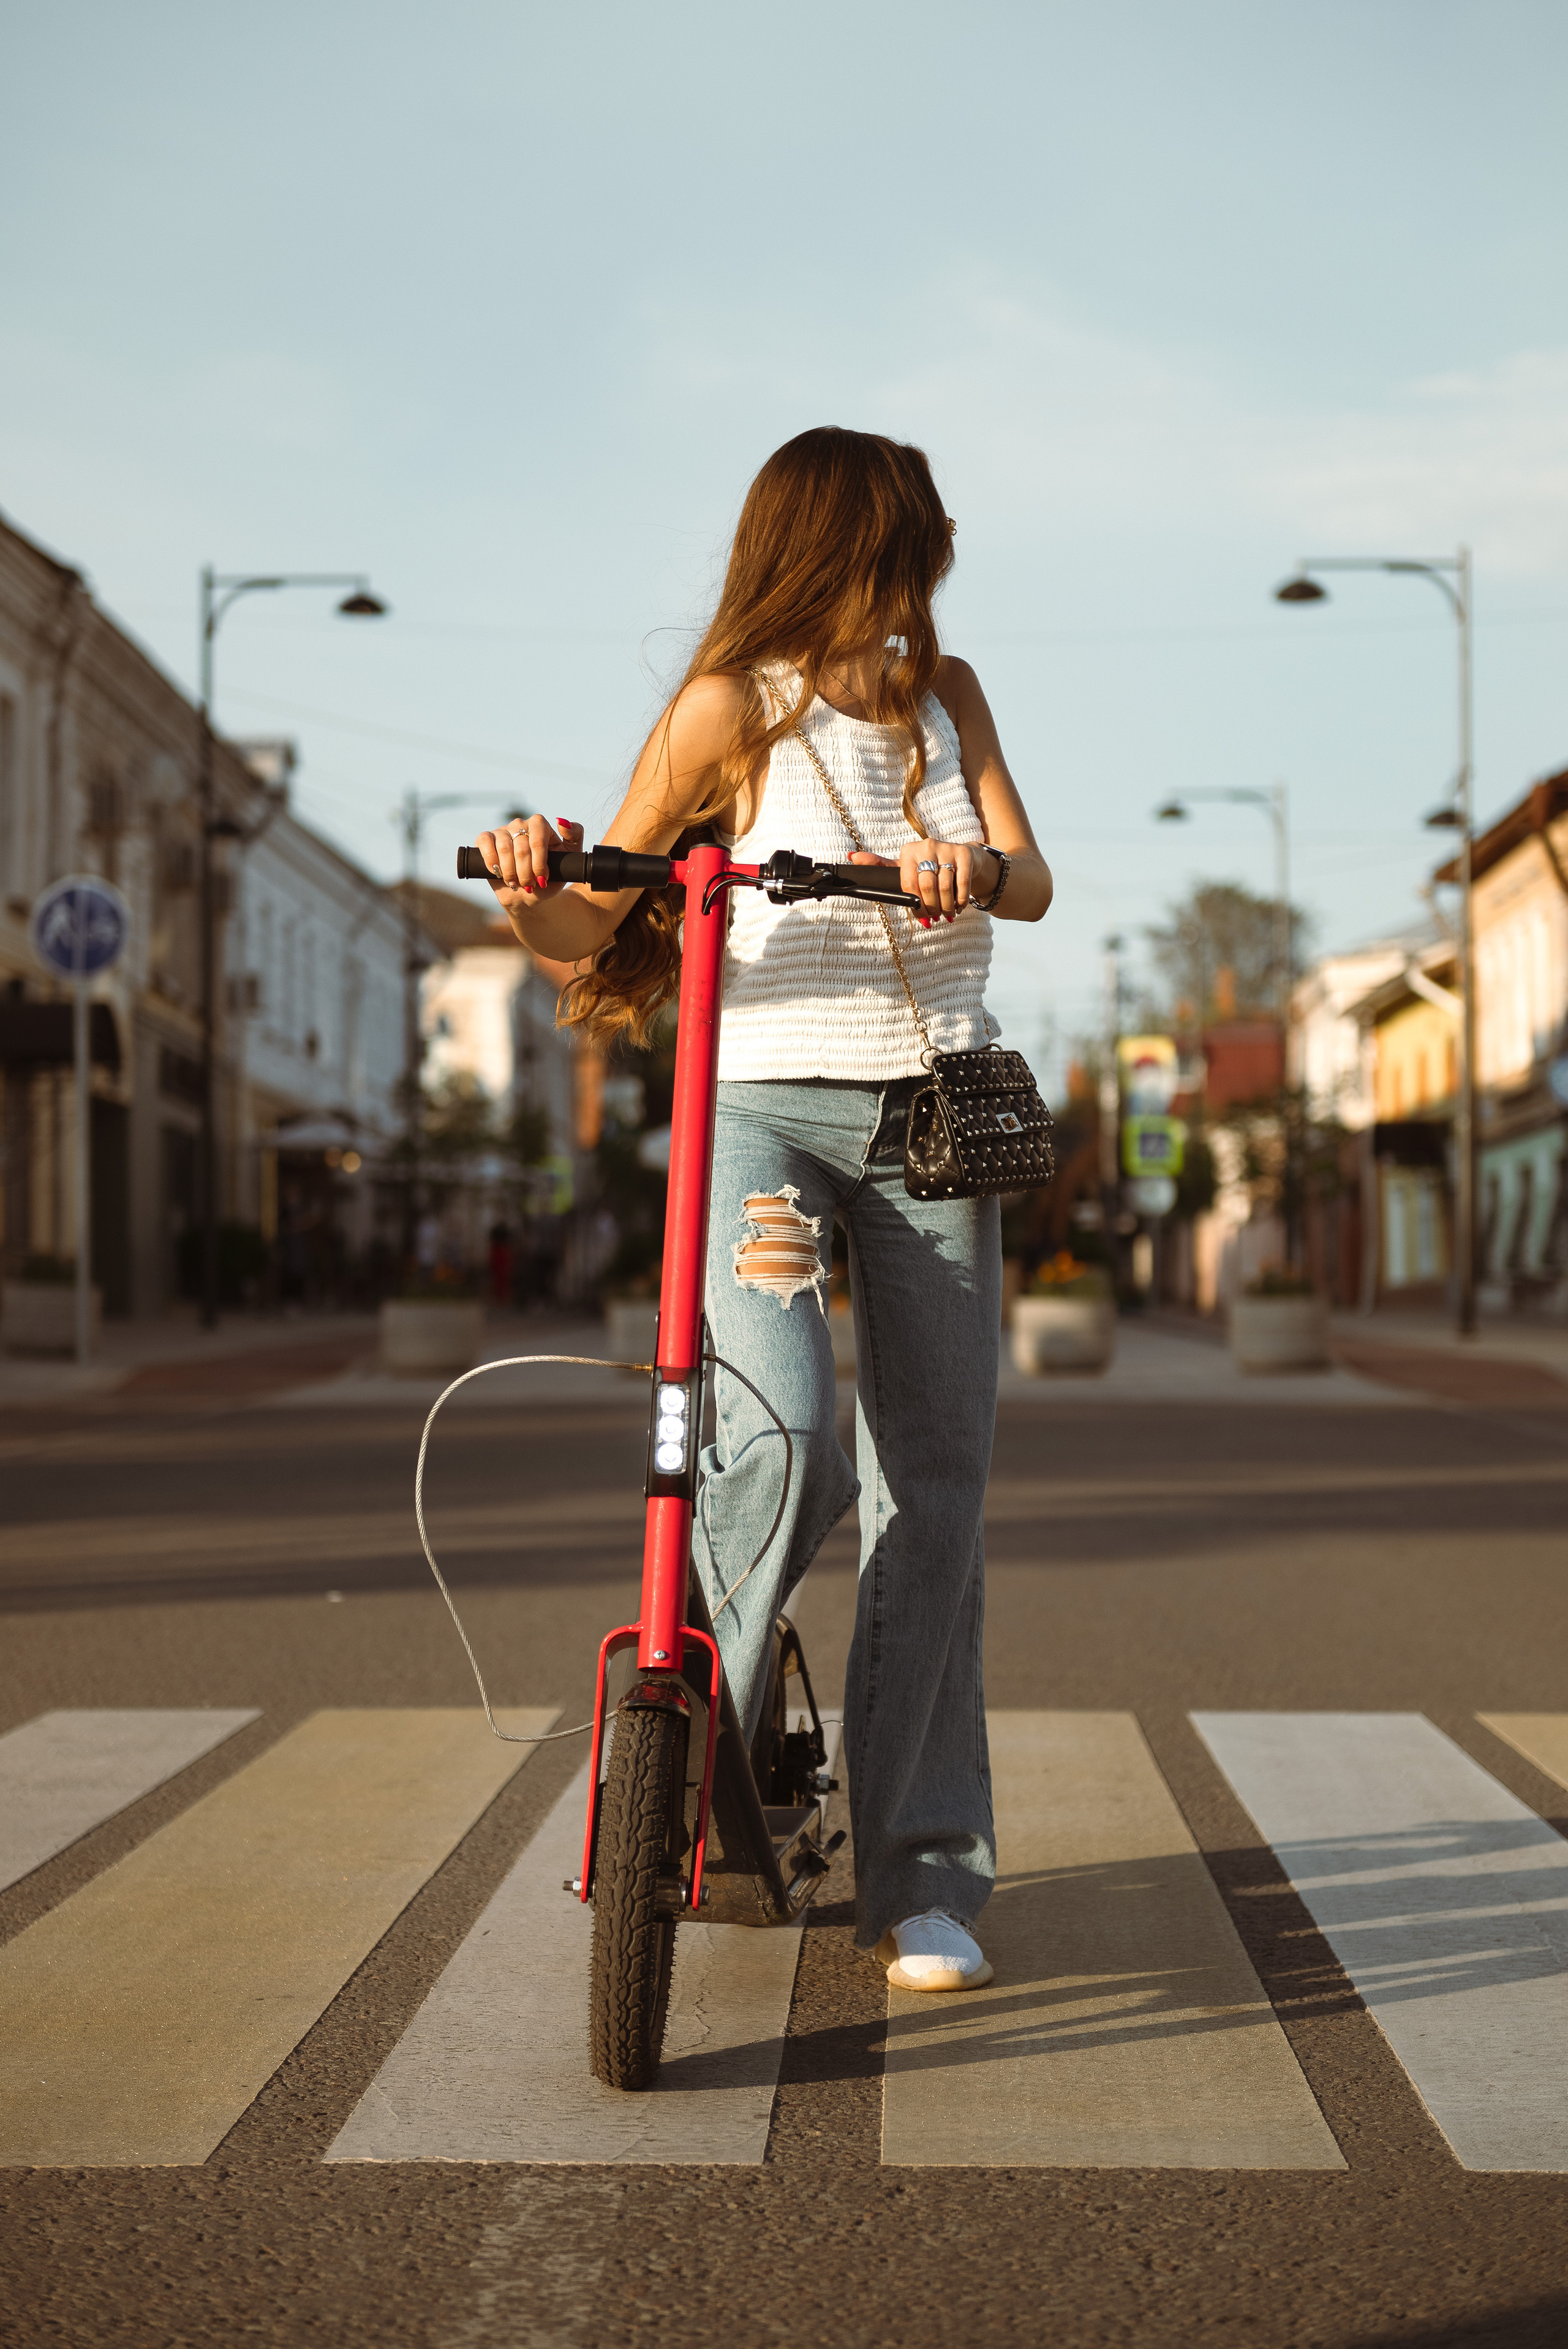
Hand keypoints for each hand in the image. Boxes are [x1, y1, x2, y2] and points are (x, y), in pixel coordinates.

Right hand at [472, 814, 582, 913]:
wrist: (530, 894)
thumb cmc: (551, 876)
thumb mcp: (570, 858)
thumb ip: (574, 836)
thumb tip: (561, 821)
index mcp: (539, 825)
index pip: (537, 840)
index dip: (539, 863)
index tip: (542, 879)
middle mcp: (520, 824)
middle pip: (521, 848)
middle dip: (526, 872)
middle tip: (529, 885)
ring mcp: (502, 830)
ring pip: (504, 848)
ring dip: (510, 871)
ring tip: (516, 883)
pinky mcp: (486, 839)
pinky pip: (484, 842)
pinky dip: (490, 859)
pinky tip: (497, 871)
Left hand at [848, 839, 998, 927]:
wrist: (963, 857)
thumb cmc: (930, 866)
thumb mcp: (906, 867)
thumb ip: (881, 865)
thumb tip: (850, 858)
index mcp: (908, 852)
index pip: (908, 885)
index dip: (915, 906)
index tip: (922, 917)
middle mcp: (926, 846)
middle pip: (927, 888)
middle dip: (931, 908)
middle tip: (935, 917)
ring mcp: (946, 849)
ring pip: (945, 888)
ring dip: (946, 908)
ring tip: (947, 915)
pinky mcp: (964, 854)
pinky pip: (961, 884)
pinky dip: (960, 901)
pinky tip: (958, 907)